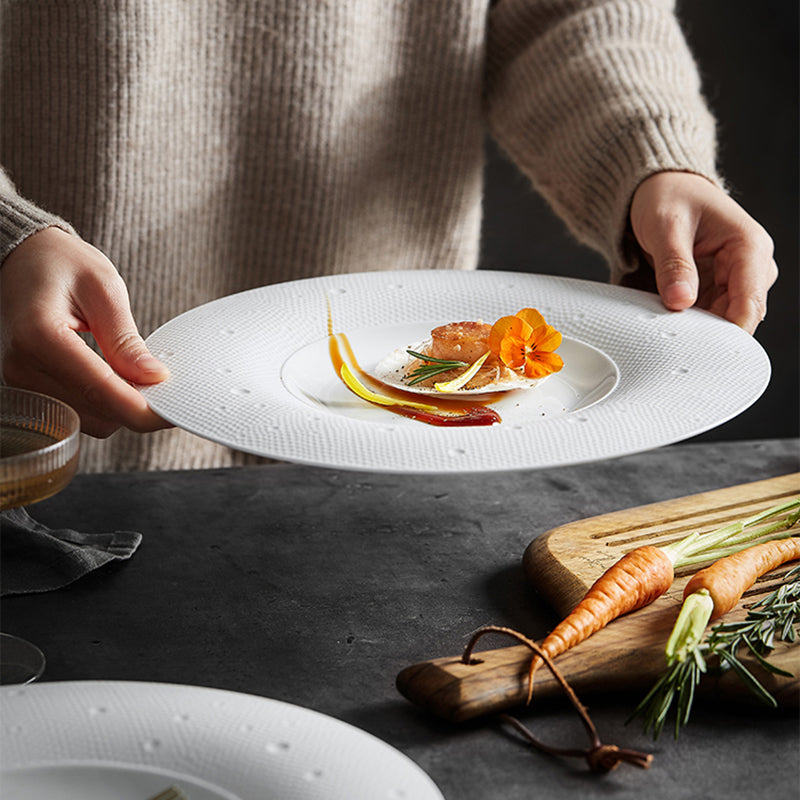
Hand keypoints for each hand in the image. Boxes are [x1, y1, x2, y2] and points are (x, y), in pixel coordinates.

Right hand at [1, 227, 171, 436]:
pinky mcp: (27, 388)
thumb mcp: (103, 289)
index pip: (101, 391)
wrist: (21, 258)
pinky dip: (103, 405)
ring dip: (120, 409)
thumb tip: (153, 377)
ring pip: (88, 421)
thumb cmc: (60, 263)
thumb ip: (125, 339)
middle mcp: (22, 366)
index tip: (173, 411)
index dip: (142, 409)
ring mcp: (20, 380)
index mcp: (41, 336)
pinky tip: (118, 382)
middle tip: (163, 385)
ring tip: (138, 377)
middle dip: (136, 408)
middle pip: (97, 415)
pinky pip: (76, 412)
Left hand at [629, 172, 777, 332]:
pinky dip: (689, 322)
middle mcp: (750, 266)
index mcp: (749, 246)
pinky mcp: (716, 289)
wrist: (663, 188)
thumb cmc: (669, 196)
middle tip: (673, 342)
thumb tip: (681, 301)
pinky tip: (668, 322)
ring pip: (722, 321)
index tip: (700, 351)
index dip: (728, 333)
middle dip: (708, 334)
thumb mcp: (665, 225)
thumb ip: (674, 264)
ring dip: (696, 329)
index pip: (749, 303)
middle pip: (738, 318)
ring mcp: (734, 280)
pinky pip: (707, 316)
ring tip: (666, 329)